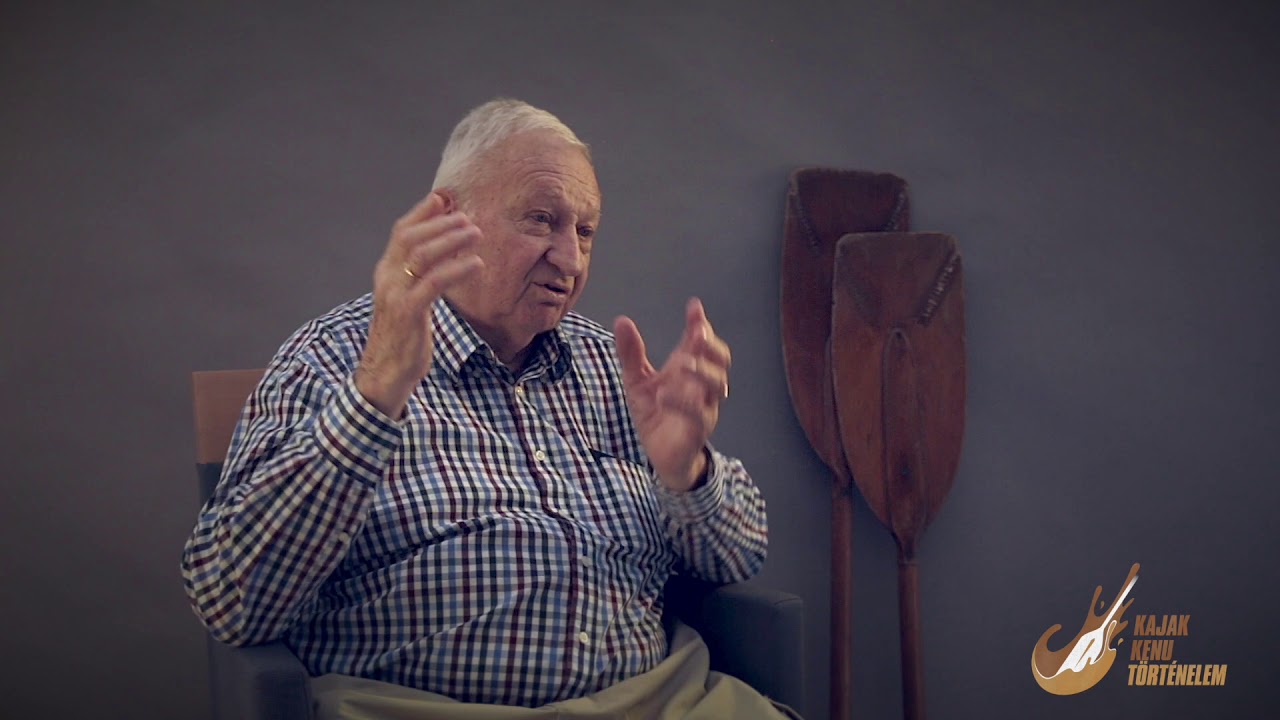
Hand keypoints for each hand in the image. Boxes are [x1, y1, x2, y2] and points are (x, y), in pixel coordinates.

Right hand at [356, 191, 482, 417]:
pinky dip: (456, 269)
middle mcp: (386, 278)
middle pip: (410, 236)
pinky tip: (476, 264)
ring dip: (451, 240)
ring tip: (476, 234)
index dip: (422, 211)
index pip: (401, 231)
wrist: (384, 374)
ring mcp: (395, 295)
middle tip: (468, 216)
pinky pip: (433, 283)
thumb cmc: (402, 337)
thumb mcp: (409, 300)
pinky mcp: (408, 313)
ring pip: (421, 255)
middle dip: (441, 222)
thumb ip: (421, 277)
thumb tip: (445, 254)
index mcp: (386, 272)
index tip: (445, 197)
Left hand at [614, 298, 731, 490]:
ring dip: (702, 371)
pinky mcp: (697, 429)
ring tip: (682, 363)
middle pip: (720, 359)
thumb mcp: (637, 381)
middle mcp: (701, 385)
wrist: (660, 455)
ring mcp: (703, 406)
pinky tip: (665, 395)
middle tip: (697, 334)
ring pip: (717, 384)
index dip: (700, 323)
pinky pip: (698, 414)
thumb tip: (622, 321)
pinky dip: (684, 402)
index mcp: (688, 369)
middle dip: (711, 344)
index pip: (701, 342)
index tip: (694, 306)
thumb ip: (631, 353)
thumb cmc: (656, 414)